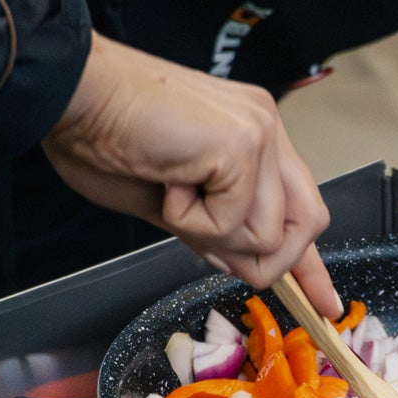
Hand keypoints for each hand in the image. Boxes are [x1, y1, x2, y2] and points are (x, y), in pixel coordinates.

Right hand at [43, 32, 340, 314]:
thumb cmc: (103, 136)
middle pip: (309, 223)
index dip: (310, 262)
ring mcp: (260, 134)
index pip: (300, 205)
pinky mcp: (242, 146)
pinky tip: (166, 183)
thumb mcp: (168, 201)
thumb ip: (213, 230)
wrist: (73, 94)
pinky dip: (191, 221)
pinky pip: (233, 223)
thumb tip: (237, 263)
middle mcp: (266, 128)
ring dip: (210, 233)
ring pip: (268, 235)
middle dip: (267, 260)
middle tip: (208, 243)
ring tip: (171, 189)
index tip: (324, 303)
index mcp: (251, 135)